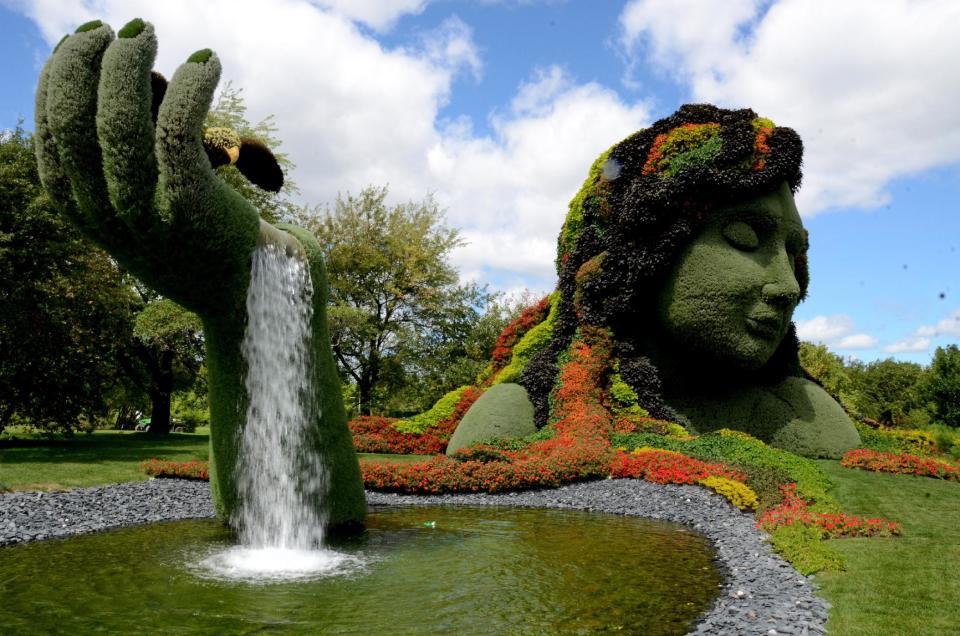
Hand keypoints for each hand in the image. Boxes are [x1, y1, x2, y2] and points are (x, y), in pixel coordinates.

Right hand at [35, 18, 261, 314]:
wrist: (245, 291)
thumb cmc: (194, 237)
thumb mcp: (136, 207)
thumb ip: (115, 159)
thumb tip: (117, 73)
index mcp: (81, 209)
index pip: (53, 129)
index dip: (63, 74)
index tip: (87, 39)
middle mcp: (103, 212)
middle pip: (76, 118)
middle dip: (89, 59)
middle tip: (124, 30)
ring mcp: (143, 212)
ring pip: (119, 120)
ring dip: (131, 62)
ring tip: (150, 33)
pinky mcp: (189, 207)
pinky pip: (176, 130)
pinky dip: (190, 85)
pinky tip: (206, 62)